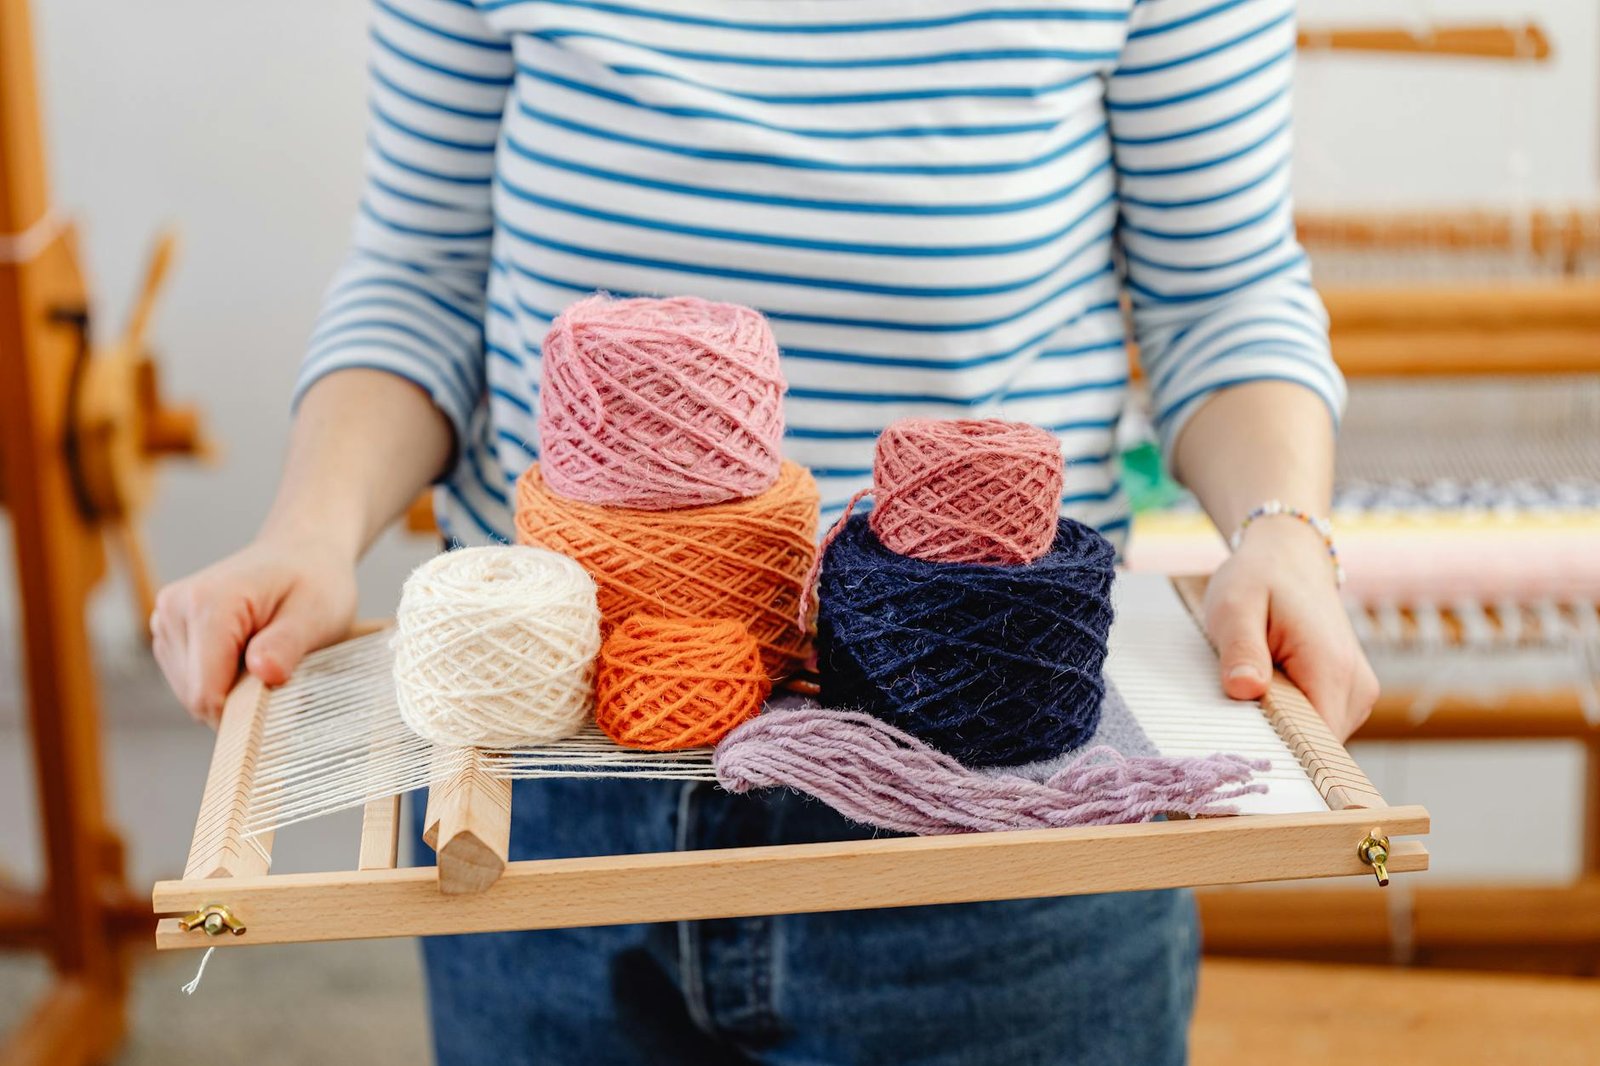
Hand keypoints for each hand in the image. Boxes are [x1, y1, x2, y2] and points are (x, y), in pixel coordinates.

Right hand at [150, 534, 357, 725]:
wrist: (301, 552)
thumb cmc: (314, 581)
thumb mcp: (316, 614)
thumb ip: (287, 645)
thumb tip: (264, 673)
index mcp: (207, 603)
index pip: (206, 692)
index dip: (244, 712)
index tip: (279, 700)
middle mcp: (175, 610)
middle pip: (195, 696)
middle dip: (240, 699)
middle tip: (280, 669)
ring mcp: (167, 620)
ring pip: (191, 692)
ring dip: (230, 689)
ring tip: (265, 655)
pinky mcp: (170, 632)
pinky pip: (190, 680)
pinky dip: (222, 679)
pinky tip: (247, 654)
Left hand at [1201, 519, 1377, 740]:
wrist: (1289, 558)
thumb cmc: (1260, 579)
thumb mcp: (1235, 606)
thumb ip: (1241, 649)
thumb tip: (1244, 689)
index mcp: (1332, 668)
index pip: (1316, 746)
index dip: (1278, 754)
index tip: (1239, 747)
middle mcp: (1357, 688)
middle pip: (1315, 749)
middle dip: (1273, 739)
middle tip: (1233, 709)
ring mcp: (1357, 695)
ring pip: (1316, 741)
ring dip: (1280, 727)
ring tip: (1253, 686)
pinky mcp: (1347, 696)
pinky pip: (1317, 727)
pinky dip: (1289, 718)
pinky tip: (1268, 690)